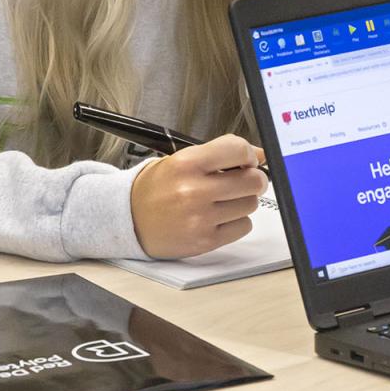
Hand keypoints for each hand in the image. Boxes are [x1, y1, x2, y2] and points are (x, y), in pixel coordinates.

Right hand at [131, 134, 266, 258]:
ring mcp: (200, 218)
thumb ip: (221, 153)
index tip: (246, 160)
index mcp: (186, 163)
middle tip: (243, 180)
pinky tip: (220, 216)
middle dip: (253, 179)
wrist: (128, 218)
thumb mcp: (183, 160)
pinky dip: (237, 221)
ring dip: (243, 201)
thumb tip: (260, 154)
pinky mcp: (205, 240)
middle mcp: (193, 190)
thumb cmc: (157, 188)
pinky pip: (243, 226)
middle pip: (252, 180)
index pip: (238, 149)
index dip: (249, 155)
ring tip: (223, 200)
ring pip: (250, 204)